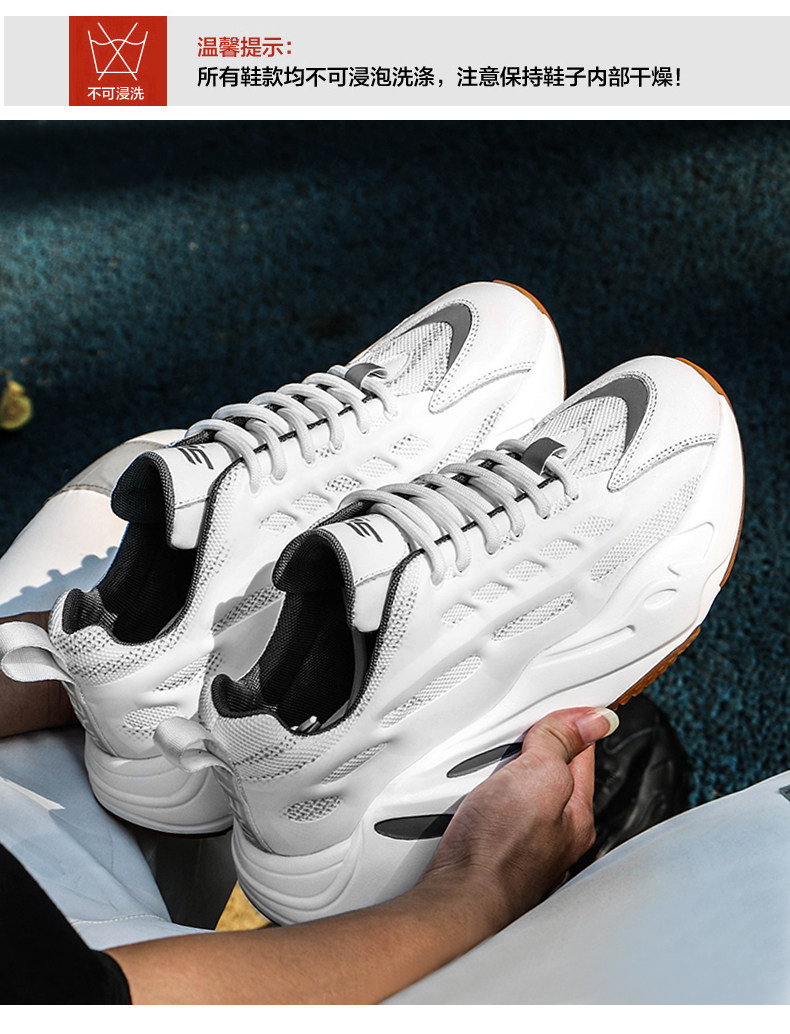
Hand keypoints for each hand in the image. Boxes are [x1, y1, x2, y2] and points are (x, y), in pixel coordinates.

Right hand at [419, 706, 618, 932]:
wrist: (457, 897)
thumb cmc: (501, 850)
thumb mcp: (539, 776)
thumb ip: (562, 744)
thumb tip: (595, 720)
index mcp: (575, 813)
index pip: (579, 752)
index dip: (567, 725)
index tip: (552, 709)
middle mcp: (553, 833)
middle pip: (542, 771)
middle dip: (522, 753)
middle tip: (503, 746)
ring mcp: (520, 844)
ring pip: (512, 792)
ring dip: (495, 777)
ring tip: (478, 776)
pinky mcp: (488, 851)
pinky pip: (487, 811)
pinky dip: (476, 801)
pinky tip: (464, 802)